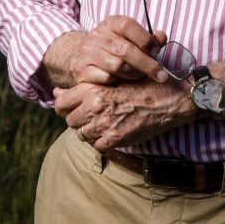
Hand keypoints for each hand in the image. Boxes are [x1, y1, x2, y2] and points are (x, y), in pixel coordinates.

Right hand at [42, 15, 168, 86]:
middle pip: (125, 50)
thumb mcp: (128, 36)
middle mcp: (98, 36)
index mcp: (111, 23)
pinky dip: (118, 81)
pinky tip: (123, 81)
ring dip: (134, 74)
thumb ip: (148, 38)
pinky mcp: (82, 70)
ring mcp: (88, 53)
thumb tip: (161, 37)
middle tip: (161, 75)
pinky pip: (105, 78)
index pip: (128, 25)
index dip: (145, 39)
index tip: (157, 51)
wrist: (78, 54)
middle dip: (147, 64)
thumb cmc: (112, 46)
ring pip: (117, 66)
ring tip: (141, 76)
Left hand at [53, 79, 194, 150]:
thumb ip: (84, 86)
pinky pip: (96, 146)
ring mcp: (104, 124)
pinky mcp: (115, 140)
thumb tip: (56, 92)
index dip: (63, 106)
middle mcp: (94, 106)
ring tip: (103, 123)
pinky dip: (101, 141)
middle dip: (78, 119)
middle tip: (92, 115)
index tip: (71, 107)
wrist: (168, 99)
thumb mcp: (113, 77)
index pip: (60, 103)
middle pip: (70, 120)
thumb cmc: (142, 84)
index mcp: (93, 88)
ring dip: (89, 131)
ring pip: (81, 134)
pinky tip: (111, 132)